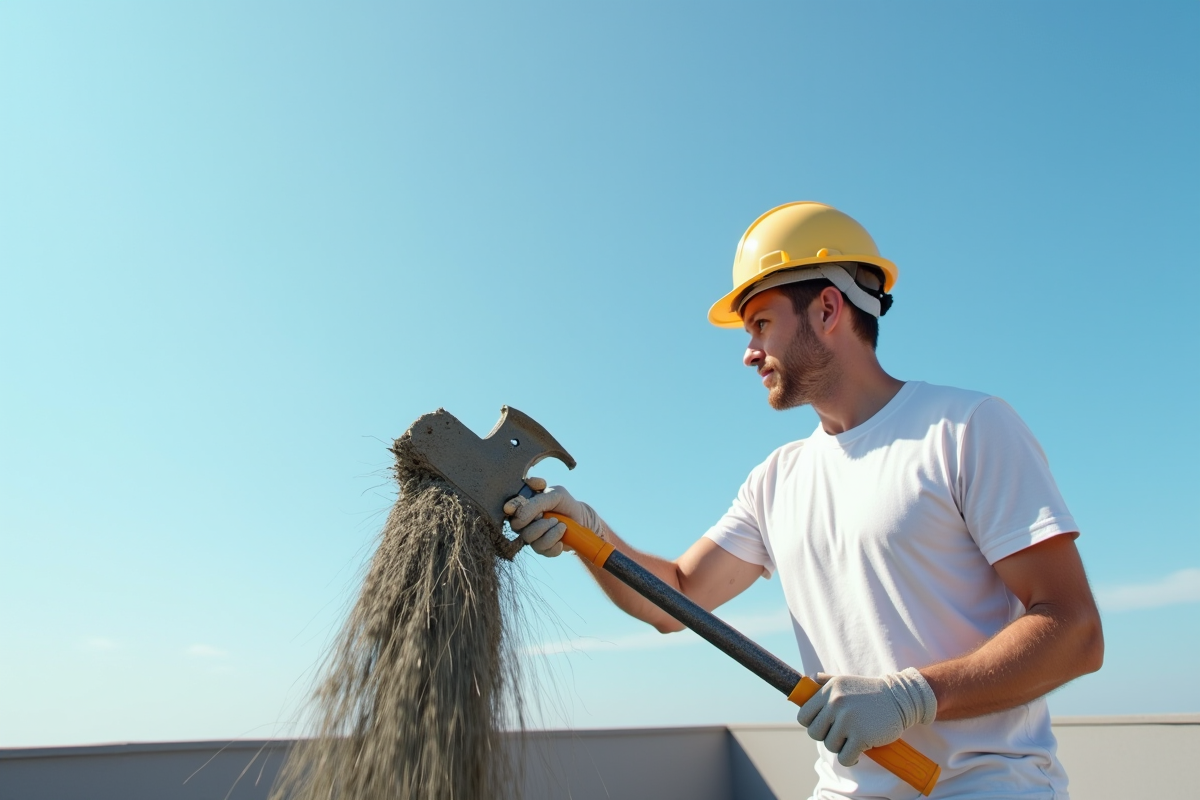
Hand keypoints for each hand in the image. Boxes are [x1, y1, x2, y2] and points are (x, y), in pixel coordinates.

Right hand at [502, 479, 611, 557]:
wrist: (581, 519)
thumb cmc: (565, 503)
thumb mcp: (555, 495)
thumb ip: (536, 501)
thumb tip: (515, 513)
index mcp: (524, 504)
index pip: (509, 506)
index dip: (512, 507)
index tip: (513, 508)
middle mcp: (524, 521)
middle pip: (517, 526)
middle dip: (538, 524)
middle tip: (554, 519)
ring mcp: (531, 536)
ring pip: (530, 539)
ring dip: (550, 532)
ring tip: (562, 525)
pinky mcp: (541, 548)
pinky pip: (543, 550)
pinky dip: (556, 544)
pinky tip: (562, 539)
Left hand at [796, 668, 936, 766]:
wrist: (901, 698)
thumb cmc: (870, 692)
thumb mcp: (844, 681)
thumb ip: (824, 682)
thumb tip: (807, 680)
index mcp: (829, 690)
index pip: (803, 716)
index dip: (811, 724)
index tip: (824, 726)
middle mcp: (835, 703)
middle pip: (814, 733)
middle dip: (826, 737)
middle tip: (841, 734)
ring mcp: (848, 720)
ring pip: (830, 746)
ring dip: (841, 747)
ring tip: (853, 740)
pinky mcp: (861, 736)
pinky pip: (845, 758)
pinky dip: (851, 759)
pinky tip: (858, 753)